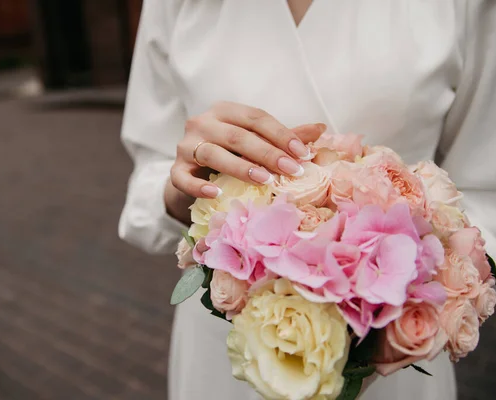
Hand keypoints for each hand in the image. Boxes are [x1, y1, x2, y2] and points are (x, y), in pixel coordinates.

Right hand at [168, 101, 325, 199]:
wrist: (193, 173)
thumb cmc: (230, 153)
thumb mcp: (256, 142)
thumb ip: (284, 136)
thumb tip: (320, 128)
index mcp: (225, 111)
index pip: (256, 117)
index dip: (281, 134)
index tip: (303, 153)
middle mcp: (203, 123)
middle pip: (237, 136)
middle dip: (267, 153)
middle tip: (291, 170)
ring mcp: (186, 146)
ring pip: (213, 154)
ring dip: (240, 167)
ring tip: (264, 179)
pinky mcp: (175, 170)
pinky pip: (184, 178)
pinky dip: (199, 186)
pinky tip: (216, 193)